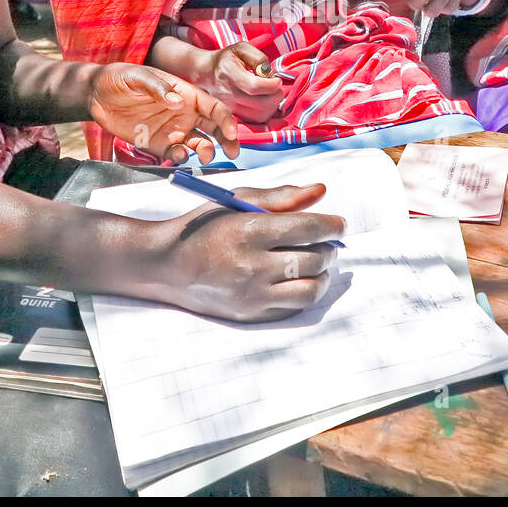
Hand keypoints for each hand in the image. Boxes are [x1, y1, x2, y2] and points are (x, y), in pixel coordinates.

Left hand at [86, 63, 239, 162]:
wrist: (96, 94)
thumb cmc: (120, 77)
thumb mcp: (139, 76)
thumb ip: (159, 88)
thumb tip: (179, 102)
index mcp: (186, 94)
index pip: (214, 108)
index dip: (226, 119)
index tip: (231, 132)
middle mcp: (185, 113)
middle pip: (214, 128)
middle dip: (227, 140)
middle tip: (234, 151)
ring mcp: (173, 130)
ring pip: (199, 143)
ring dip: (206, 151)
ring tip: (204, 156)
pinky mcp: (158, 144)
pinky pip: (175, 153)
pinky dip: (180, 157)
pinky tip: (177, 154)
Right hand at [152, 183, 342, 321]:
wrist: (167, 265)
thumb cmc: (204, 227)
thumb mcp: (237, 201)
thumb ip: (282, 196)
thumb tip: (322, 192)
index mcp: (249, 230)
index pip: (310, 228)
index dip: (333, 225)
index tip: (340, 224)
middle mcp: (253, 265)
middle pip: (315, 259)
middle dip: (329, 249)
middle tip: (326, 243)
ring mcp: (252, 294)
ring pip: (311, 290)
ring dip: (322, 275)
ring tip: (316, 263)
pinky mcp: (251, 314)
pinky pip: (293, 308)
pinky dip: (302, 292)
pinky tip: (295, 279)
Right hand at [200, 42, 283, 123]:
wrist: (206, 73)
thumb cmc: (227, 59)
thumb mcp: (242, 48)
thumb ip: (258, 58)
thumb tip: (268, 74)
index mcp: (228, 73)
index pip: (254, 86)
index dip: (272, 84)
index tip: (277, 80)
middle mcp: (228, 93)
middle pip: (261, 104)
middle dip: (276, 95)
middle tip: (275, 86)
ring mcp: (229, 107)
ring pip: (261, 115)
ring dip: (272, 105)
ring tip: (270, 93)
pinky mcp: (233, 116)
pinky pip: (256, 120)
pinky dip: (266, 112)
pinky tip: (264, 101)